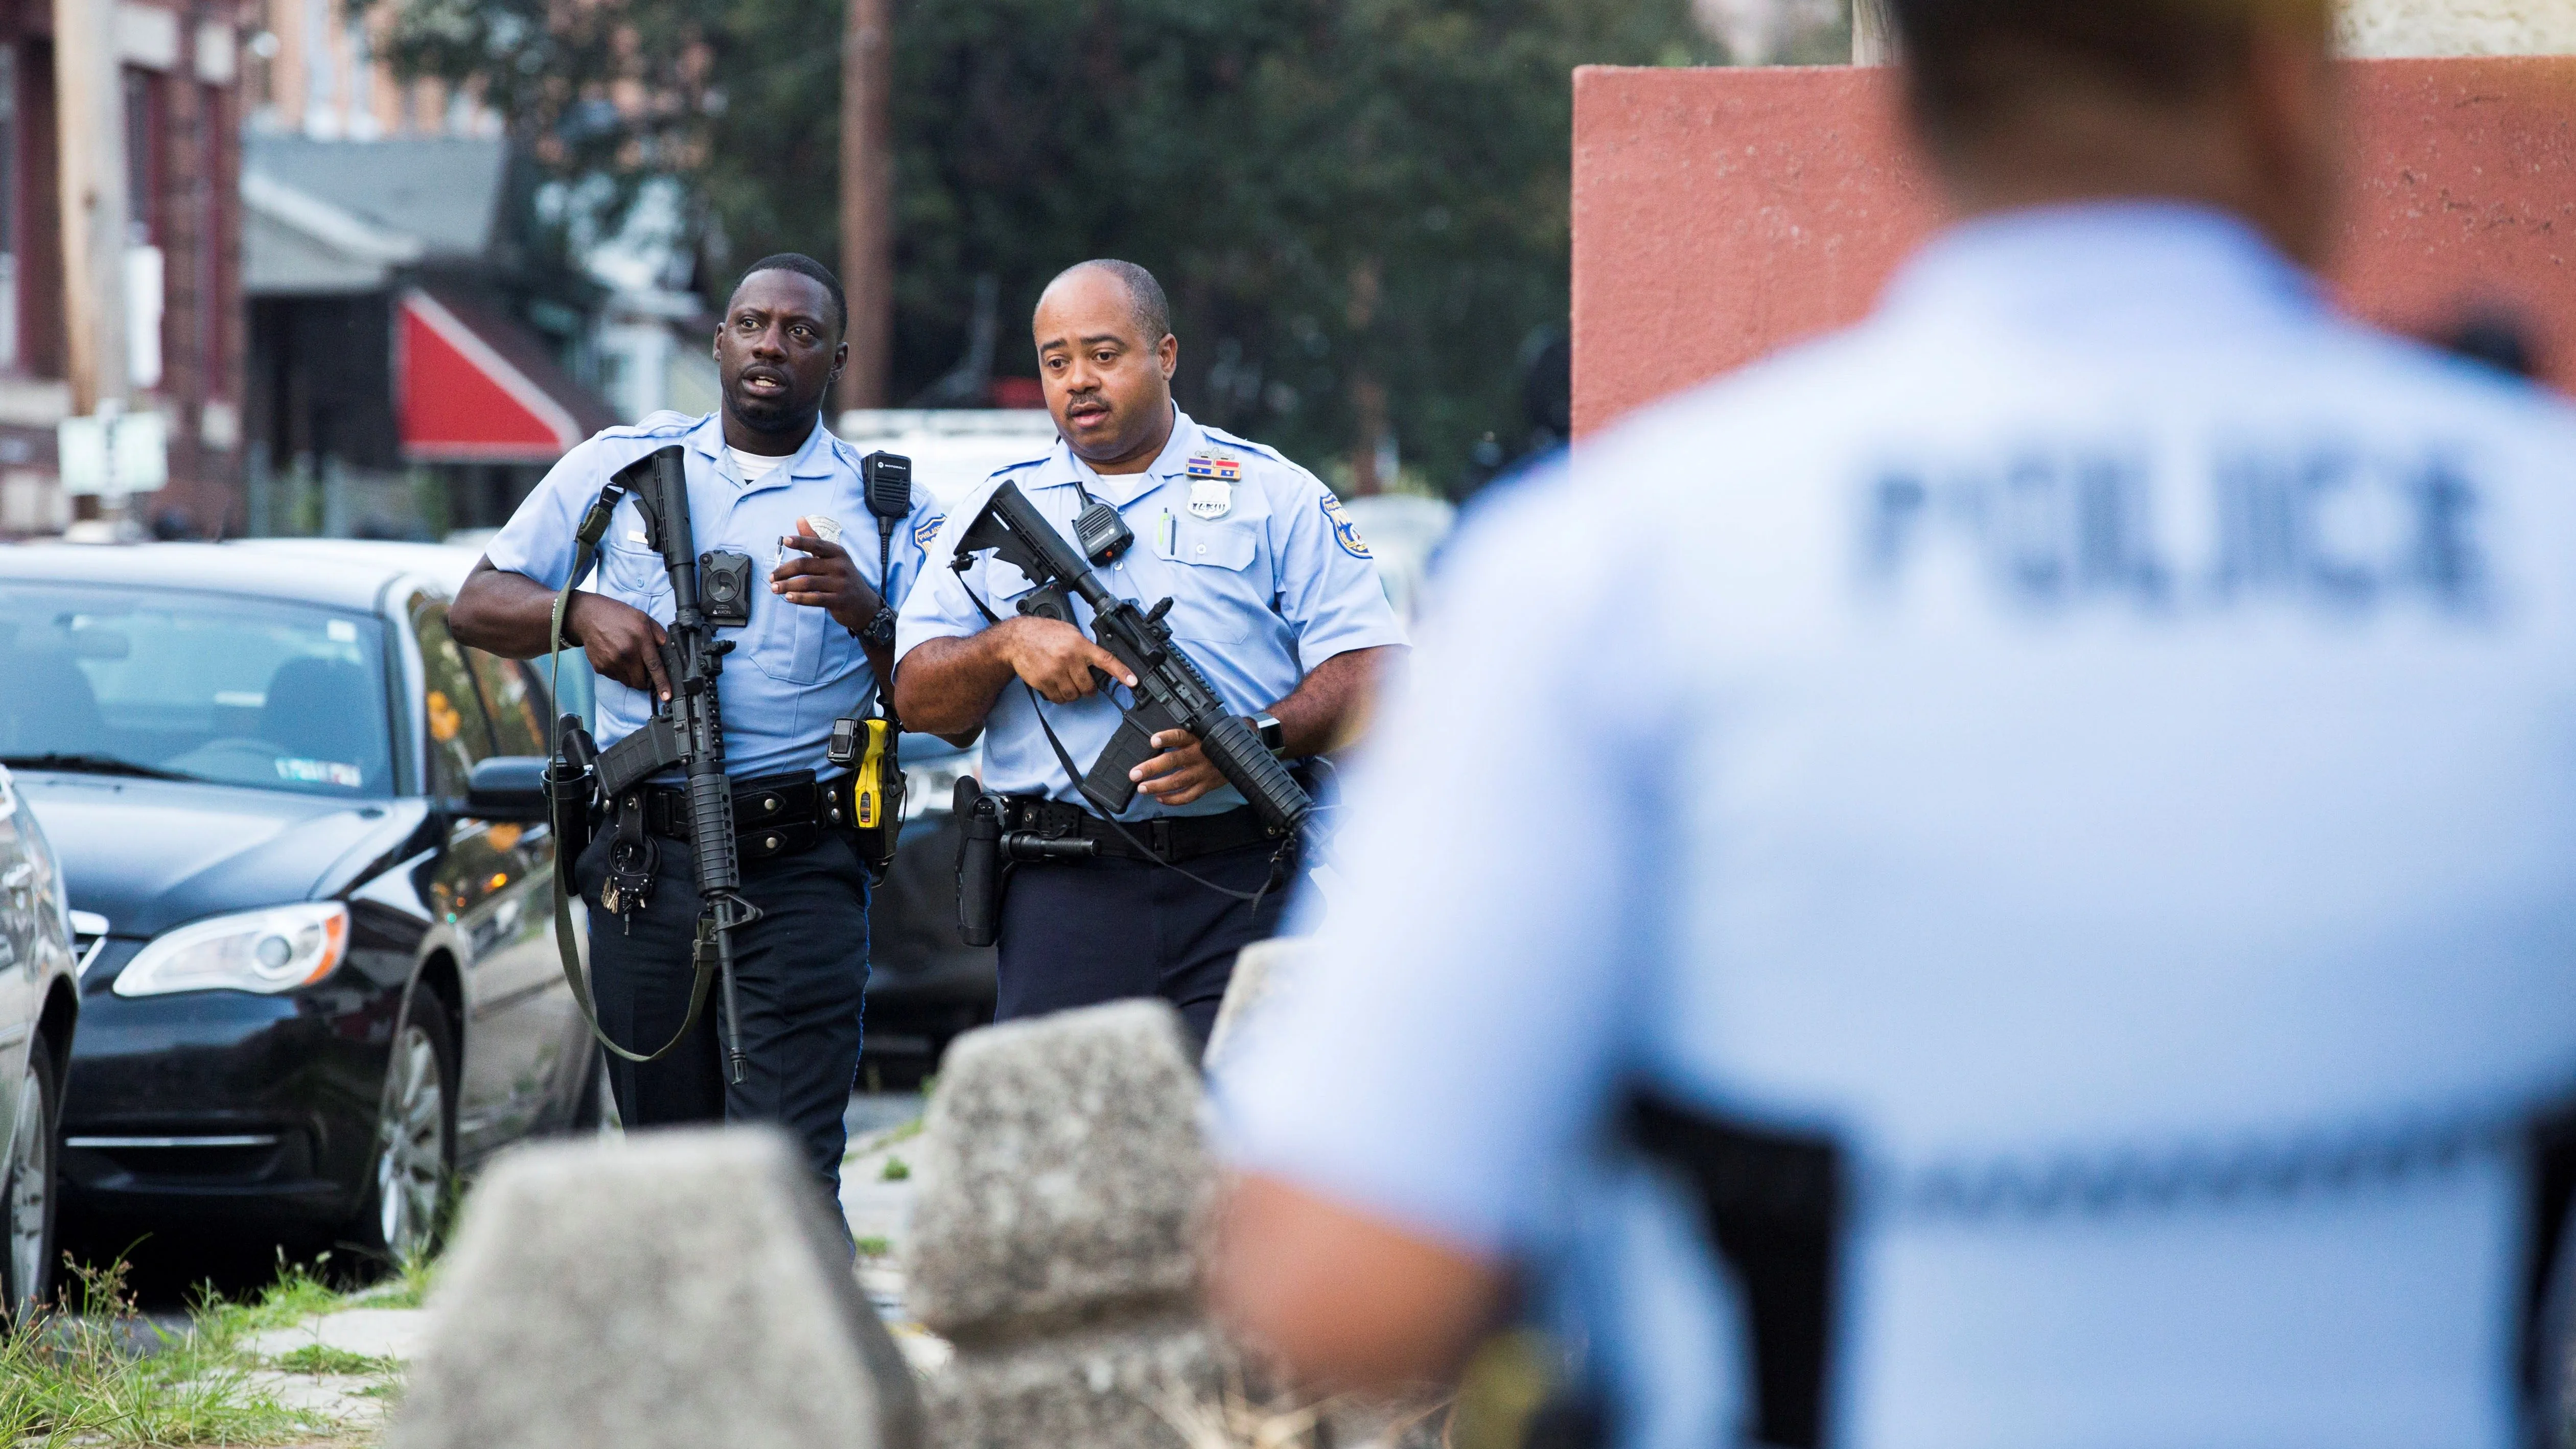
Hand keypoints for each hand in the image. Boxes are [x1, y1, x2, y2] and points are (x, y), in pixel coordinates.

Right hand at [566, 592, 671, 700]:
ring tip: (628, 659)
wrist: (589, 616)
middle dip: (646, 680)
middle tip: (644, 669)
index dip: (662, 684)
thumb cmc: (618, 616)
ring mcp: (611, 661)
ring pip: (628, 682)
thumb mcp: (644, 619)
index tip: (667, 696)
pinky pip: (616, 678)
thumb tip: (672, 651)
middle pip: (641, 681)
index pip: (655, 666)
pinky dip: (619, 672)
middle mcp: (626, 653)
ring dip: (632, 676)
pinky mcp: (600, 667)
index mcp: (640, 640)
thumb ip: (660, 636)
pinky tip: (617, 658)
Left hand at [772, 519, 881, 633]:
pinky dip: (800, 598)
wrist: (864, 604)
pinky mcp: (839, 601)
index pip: (817, 544)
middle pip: (806, 565)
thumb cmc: (843, 577)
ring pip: (807, 583)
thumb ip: (814, 539)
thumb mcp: (833, 557)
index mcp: (837, 553)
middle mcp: (840, 566)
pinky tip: (788, 598)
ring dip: (787, 586)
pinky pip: (815, 599)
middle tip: (771, 577)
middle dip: (785, 571)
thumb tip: (799, 519)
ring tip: (775, 588)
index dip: (801, 542)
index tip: (785, 540)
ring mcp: (840, 584)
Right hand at [994, 617, 1135, 704]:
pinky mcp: (1043, 682)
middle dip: (1089, 689)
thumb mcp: (1070, 633)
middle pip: (1089, 687)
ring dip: (1073, 693)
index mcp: (1079, 645)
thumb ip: (1085, 647)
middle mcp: (1069, 659)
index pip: (1106, 660)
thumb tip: (1099, 662)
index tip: (1133, 682)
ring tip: (1066, 681)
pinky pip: (1059, 699)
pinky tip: (1055, 685)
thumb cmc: (1044, 633)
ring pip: (1074, 695)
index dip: (1122, 672)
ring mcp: (1055, 672)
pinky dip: (1060, 696)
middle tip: (1084, 683)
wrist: (1017, 639)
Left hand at [1130, 729, 1224, 804]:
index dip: (1167, 738)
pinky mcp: (1206, 786)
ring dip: (1158, 786)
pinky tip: (1159, 798)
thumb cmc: (1213, 742)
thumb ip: (1182, 737)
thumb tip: (1155, 741)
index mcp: (1195, 739)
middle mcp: (1198, 756)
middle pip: (1174, 761)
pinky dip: (1173, 799)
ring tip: (1142, 788)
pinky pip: (1188, 796)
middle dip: (1152, 768)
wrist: (1240, 754)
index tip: (1153, 740)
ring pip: (1178, 781)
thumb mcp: (1201, 733)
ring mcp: (1202, 773)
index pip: (1180, 736)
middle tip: (1135, 774)